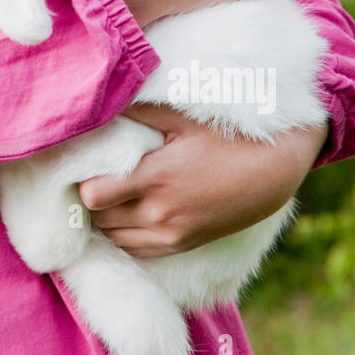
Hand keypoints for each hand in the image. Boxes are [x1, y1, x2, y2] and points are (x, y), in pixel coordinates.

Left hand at [77, 102, 329, 258]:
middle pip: (98, 220)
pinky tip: (125, 216)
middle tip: (91, 178)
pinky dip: (124, 237)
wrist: (272, 172)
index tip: (85, 167)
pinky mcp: (183, 245)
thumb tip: (103, 103)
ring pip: (114, 239)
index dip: (83, 182)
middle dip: (90, 200)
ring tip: (108, 196)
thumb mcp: (181, 117)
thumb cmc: (227, 137)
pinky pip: (137, 252)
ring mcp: (172, 234)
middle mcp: (159, 213)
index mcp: (155, 179)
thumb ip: (138, 111)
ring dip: (105, 220)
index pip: (92, 197)